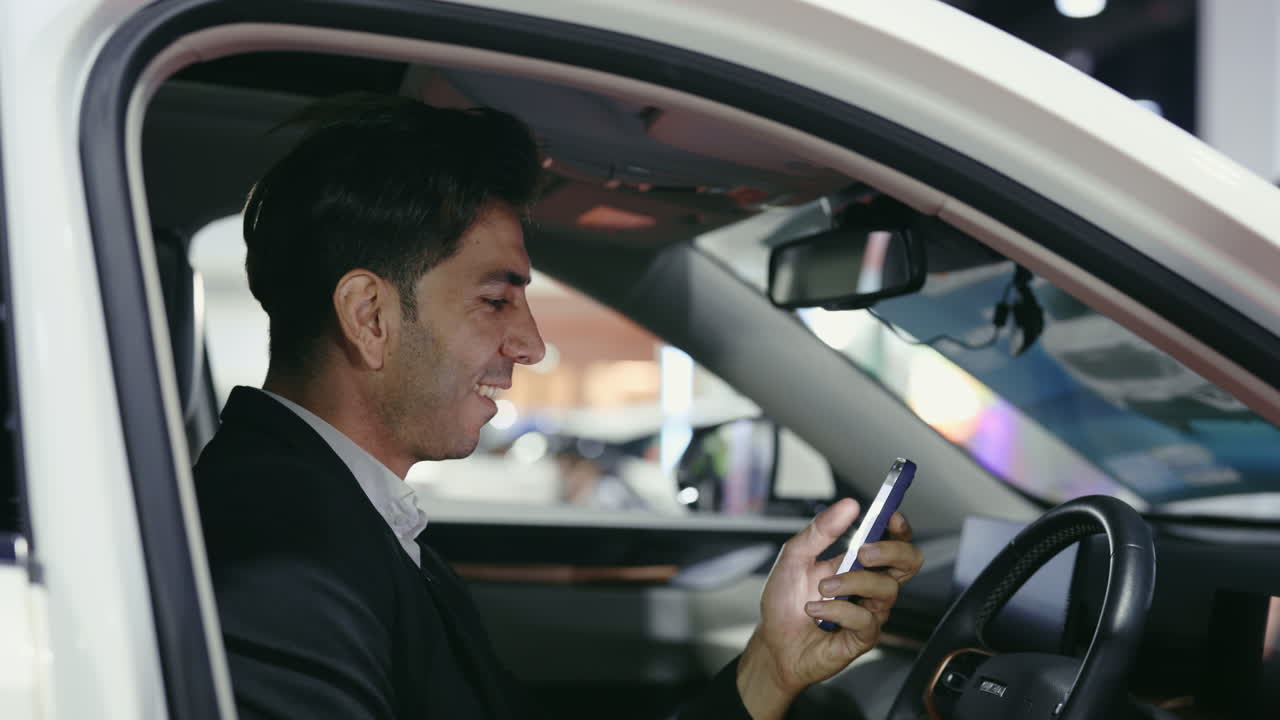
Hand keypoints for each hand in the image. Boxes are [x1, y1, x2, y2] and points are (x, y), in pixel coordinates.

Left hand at [735, 498, 923, 718]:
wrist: (773, 643)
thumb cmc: (785, 602)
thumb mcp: (794, 556)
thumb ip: (821, 530)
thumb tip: (849, 505)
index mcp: (858, 563)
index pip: (894, 541)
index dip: (899, 527)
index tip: (890, 515)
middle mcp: (870, 586)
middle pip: (909, 563)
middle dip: (892, 551)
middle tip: (863, 552)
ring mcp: (870, 612)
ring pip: (886, 589)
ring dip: (850, 582)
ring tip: (822, 587)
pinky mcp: (864, 637)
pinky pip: (865, 619)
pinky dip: (837, 609)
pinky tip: (815, 610)